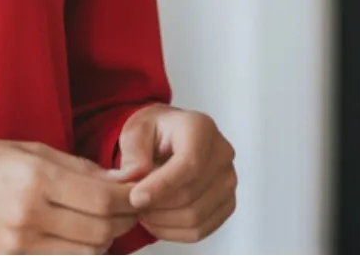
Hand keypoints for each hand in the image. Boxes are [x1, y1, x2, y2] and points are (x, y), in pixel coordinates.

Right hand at [0, 138, 138, 253]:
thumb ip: (74, 166)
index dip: (129, 198)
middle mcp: (30, 213)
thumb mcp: (28, 148)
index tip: (140, 190)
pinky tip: (78, 232)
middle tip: (130, 206)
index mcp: (35, 177)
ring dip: (105, 238)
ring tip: (106, 220)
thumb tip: (117, 181)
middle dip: (124, 220)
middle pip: (100, 230)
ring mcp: (20, 242)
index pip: (102, 199)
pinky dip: (78, 249)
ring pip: (86, 251)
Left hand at [115, 104, 236, 243]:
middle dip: (157, 205)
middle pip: (191, 194)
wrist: (170, 136)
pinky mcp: (227, 202)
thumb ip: (134, 153)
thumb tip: (134, 179)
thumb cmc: (153, 130)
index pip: (188, 164)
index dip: (161, 186)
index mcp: (201, 128)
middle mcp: (222, 153)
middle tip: (132, 205)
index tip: (135, 198)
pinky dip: (175, 232)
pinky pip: (202, 229)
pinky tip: (157, 220)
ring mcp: (228, 180)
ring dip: (163, 221)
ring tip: (141, 211)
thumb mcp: (135, 130)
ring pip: (197, 216)